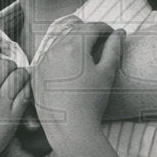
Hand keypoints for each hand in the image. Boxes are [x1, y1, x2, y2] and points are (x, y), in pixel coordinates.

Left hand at [32, 19, 125, 135]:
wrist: (70, 128)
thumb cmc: (91, 101)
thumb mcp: (107, 73)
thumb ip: (114, 48)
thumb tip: (119, 33)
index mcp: (74, 47)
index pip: (91, 27)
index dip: (105, 28)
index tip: (113, 35)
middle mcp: (54, 50)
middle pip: (75, 31)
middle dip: (90, 32)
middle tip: (103, 41)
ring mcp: (42, 61)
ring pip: (59, 41)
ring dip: (74, 41)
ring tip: (88, 52)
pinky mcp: (36, 74)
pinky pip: (48, 56)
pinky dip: (60, 54)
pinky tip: (71, 66)